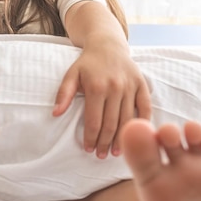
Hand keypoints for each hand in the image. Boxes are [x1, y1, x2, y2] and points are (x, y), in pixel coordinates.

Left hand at [53, 44, 150, 158]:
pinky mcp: (142, 85)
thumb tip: (55, 114)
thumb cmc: (87, 63)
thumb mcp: (71, 75)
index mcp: (96, 86)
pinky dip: (142, 124)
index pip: (94, 121)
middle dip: (105, 143)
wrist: (108, 45)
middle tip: (101, 155)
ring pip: (127, 120)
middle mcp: (115, 87)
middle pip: (111, 124)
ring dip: (122, 139)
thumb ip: (63, 94)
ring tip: (115, 152)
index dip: (91, 138)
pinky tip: (136, 136)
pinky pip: (145, 108)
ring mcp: (130, 86)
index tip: (89, 149)